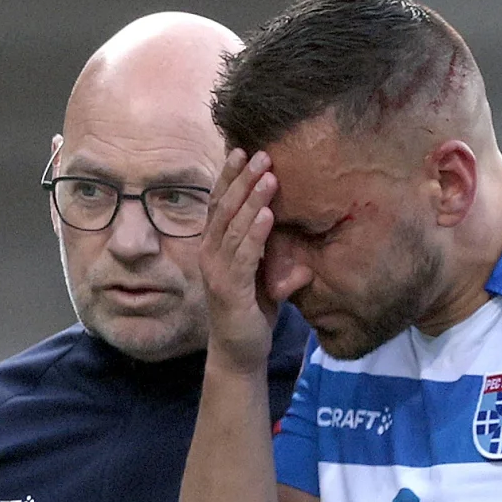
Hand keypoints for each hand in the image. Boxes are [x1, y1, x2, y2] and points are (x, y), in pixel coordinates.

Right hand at [201, 148, 296, 372]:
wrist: (239, 352)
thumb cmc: (251, 310)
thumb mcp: (262, 272)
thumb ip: (269, 249)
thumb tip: (292, 228)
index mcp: (214, 245)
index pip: (219, 203)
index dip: (229, 176)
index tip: (242, 149)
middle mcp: (209, 253)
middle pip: (224, 208)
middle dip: (243, 179)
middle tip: (261, 153)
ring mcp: (217, 271)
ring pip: (234, 227)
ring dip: (252, 199)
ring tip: (270, 175)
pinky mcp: (230, 289)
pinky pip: (244, 256)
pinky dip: (256, 234)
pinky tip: (267, 215)